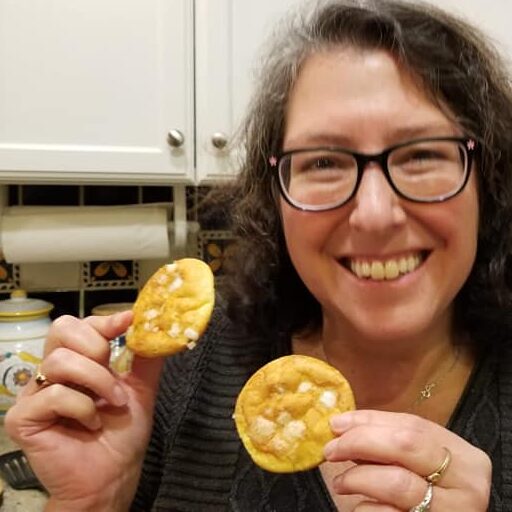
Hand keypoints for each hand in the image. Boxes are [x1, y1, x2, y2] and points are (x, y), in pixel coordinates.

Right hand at [4, 312, 163, 511]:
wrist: (113, 475)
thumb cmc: (123, 433)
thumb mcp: (141, 387)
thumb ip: (145, 356)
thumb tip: (151, 326)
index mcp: (78, 361)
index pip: (81, 325)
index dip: (104, 319)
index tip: (128, 320)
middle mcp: (53, 372)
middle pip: (62, 330)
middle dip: (96, 347)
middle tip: (114, 372)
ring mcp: (34, 394)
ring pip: (60, 361)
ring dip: (97, 381)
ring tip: (113, 403)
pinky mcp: (23, 418)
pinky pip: (53, 395)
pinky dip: (82, 407)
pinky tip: (91, 423)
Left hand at [323, 410, 490, 510]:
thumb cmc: (427, 494)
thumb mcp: (417, 465)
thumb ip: (390, 443)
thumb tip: (341, 426)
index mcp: (465, 457)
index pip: (412, 425)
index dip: (369, 421)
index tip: (336, 424)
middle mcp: (467, 485)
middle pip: (406, 445)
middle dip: (361, 441)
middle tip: (331, 449)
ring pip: (396, 482)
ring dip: (357, 478)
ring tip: (340, 482)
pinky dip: (366, 508)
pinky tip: (359, 505)